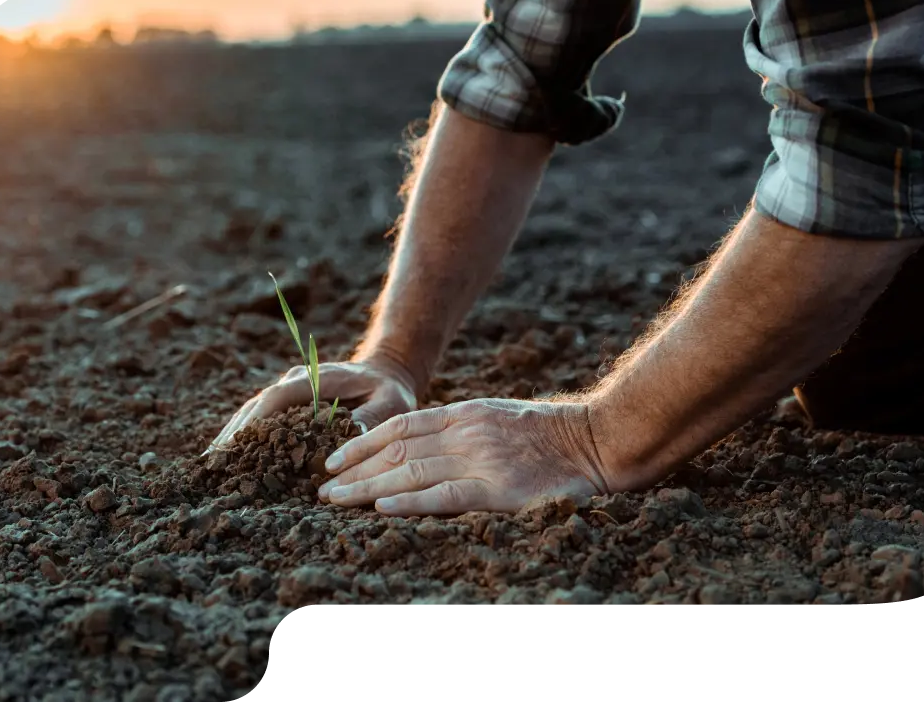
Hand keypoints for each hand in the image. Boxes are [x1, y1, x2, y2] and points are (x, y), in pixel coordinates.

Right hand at [206, 355, 418, 450]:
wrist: (386, 372)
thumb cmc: (390, 391)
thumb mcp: (391, 404)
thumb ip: (370, 420)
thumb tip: (346, 440)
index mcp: (317, 378)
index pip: (278, 398)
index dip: (255, 420)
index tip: (235, 443)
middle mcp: (296, 380)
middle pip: (257, 405)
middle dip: (234, 432)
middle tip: (210, 461)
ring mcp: (289, 389)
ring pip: (253, 411)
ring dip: (232, 434)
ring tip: (209, 462)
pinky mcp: (287, 401)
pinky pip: (260, 417)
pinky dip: (243, 434)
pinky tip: (228, 456)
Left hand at [316, 398, 610, 515]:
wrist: (599, 440)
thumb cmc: (552, 436)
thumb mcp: (500, 418)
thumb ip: (463, 430)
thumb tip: (422, 449)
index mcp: (465, 414)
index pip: (400, 426)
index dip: (362, 442)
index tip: (335, 460)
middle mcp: (466, 434)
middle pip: (396, 450)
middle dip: (355, 470)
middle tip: (324, 489)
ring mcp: (481, 461)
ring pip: (410, 472)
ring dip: (367, 487)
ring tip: (336, 501)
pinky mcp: (498, 490)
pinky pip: (445, 495)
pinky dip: (410, 502)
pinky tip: (382, 509)